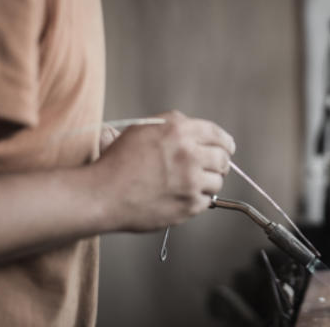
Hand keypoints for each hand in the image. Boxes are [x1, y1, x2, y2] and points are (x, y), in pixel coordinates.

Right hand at [92, 111, 234, 231]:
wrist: (102, 194)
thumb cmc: (117, 162)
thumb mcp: (144, 128)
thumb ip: (174, 124)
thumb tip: (194, 129)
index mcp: (179, 131)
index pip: (218, 135)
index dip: (225, 143)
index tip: (227, 148)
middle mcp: (189, 155)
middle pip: (223, 159)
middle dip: (219, 163)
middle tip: (210, 167)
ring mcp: (191, 182)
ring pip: (217, 181)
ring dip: (208, 182)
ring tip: (188, 183)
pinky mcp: (189, 205)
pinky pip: (207, 201)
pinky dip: (198, 199)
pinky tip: (180, 196)